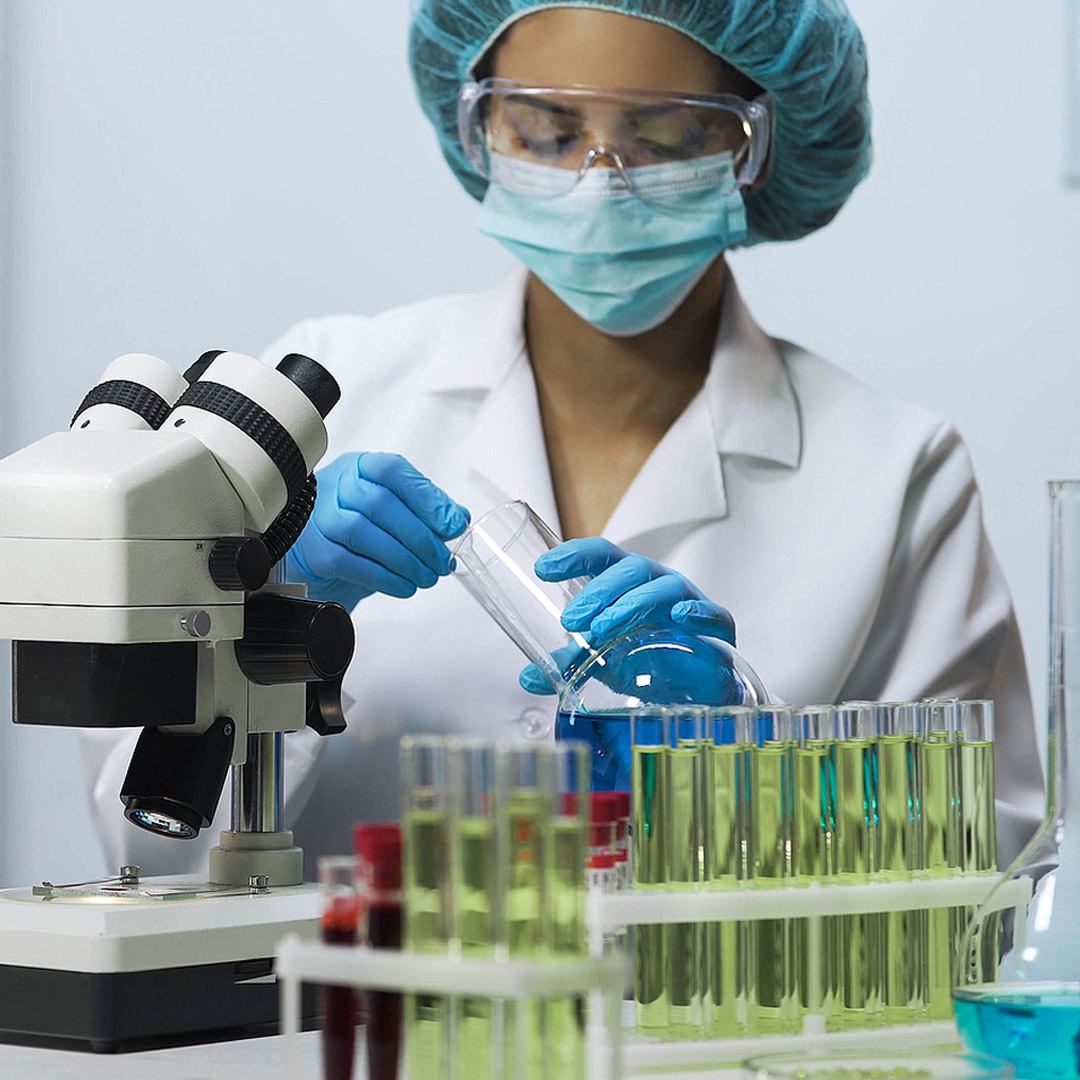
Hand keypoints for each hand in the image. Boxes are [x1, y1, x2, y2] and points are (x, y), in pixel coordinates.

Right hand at [285, 452, 468, 611]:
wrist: (320, 559)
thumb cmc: (361, 530)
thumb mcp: (395, 511)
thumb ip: (427, 510)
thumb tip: (458, 518)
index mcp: (360, 467)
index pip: (393, 470)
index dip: (427, 498)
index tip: (454, 524)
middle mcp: (336, 485)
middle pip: (379, 502)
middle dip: (420, 536)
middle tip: (442, 560)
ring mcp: (319, 517)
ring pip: (363, 532)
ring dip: (404, 560)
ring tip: (427, 576)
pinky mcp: (313, 551)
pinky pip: (349, 563)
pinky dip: (384, 578)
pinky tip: (404, 585)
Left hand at [527, 540, 738, 791]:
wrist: (693, 692)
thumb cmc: (647, 660)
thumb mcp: (600, 661)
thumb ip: (566, 664)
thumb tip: (526, 677)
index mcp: (628, 584)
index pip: (602, 556)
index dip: (574, 555)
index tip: (543, 568)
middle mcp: (657, 585)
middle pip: (630, 569)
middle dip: (598, 591)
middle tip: (570, 619)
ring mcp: (689, 602)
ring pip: (663, 588)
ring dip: (631, 604)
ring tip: (602, 629)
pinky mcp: (717, 630)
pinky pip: (714, 614)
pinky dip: (699, 611)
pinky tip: (680, 616)